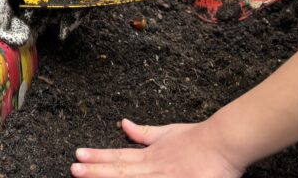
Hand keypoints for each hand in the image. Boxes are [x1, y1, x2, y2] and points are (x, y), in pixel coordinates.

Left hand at [71, 119, 244, 177]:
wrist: (223, 143)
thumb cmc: (199, 139)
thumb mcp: (166, 132)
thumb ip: (144, 133)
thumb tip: (124, 124)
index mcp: (150, 155)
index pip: (118, 157)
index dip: (97, 158)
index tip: (79, 156)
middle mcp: (152, 166)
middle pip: (119, 170)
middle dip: (95, 170)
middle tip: (74, 168)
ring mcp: (163, 176)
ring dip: (107, 177)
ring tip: (85, 174)